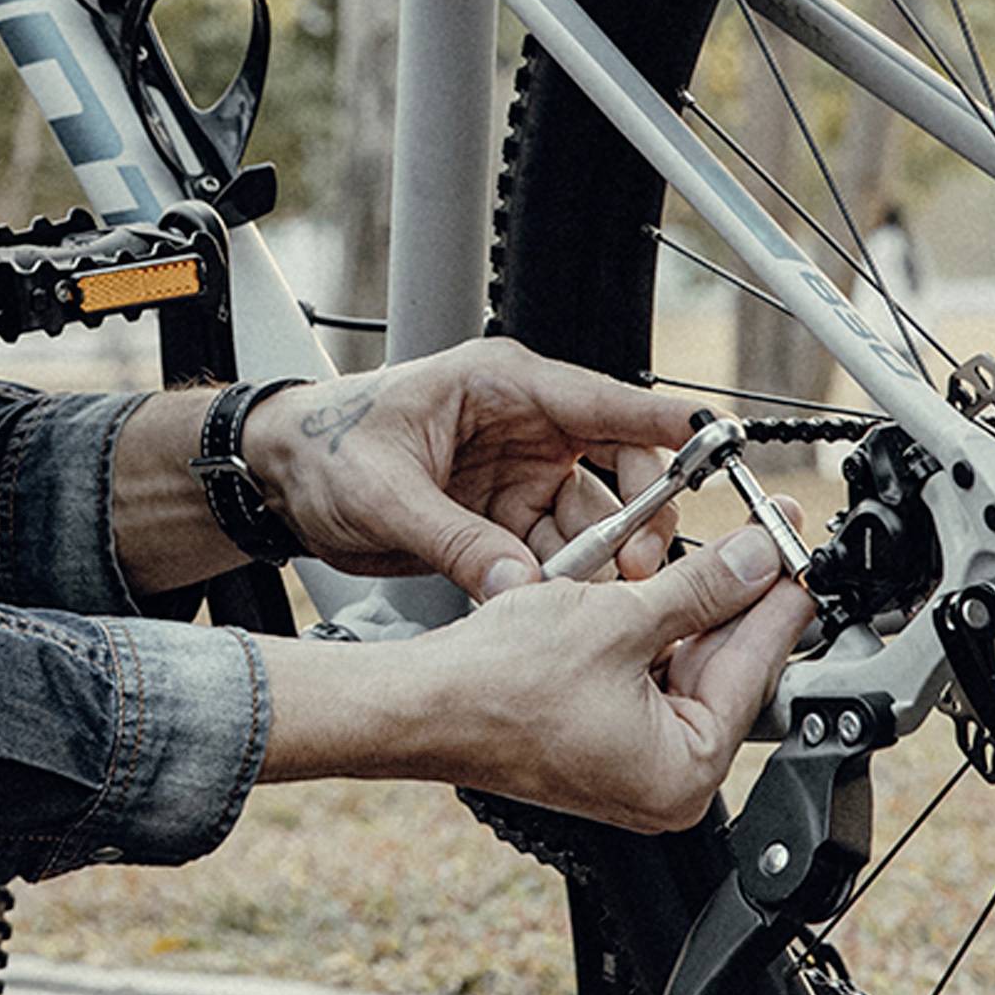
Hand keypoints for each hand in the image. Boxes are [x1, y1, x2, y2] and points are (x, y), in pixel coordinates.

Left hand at [241, 339, 698, 600]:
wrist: (278, 476)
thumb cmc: (322, 448)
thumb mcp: (383, 494)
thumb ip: (455, 542)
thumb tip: (515, 588)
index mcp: (500, 385)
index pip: (602, 400)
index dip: (664, 425)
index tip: (716, 446)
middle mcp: (522, 424)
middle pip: (619, 467)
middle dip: (641, 519)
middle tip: (641, 570)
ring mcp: (518, 472)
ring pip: (595, 520)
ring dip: (603, 564)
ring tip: (601, 604)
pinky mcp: (505, 516)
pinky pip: (558, 551)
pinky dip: (567, 583)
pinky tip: (565, 609)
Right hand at [258, 523, 815, 834]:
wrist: (420, 705)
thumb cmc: (499, 686)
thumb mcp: (618, 618)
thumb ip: (701, 587)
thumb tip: (759, 558)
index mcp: (684, 773)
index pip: (753, 668)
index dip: (777, 598)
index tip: (798, 552)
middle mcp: (665, 782)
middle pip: (723, 668)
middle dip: (737, 597)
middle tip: (764, 534)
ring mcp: (631, 764)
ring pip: (684, 667)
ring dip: (692, 606)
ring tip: (716, 548)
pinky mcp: (601, 741)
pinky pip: (646, 678)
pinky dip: (653, 630)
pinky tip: (660, 582)